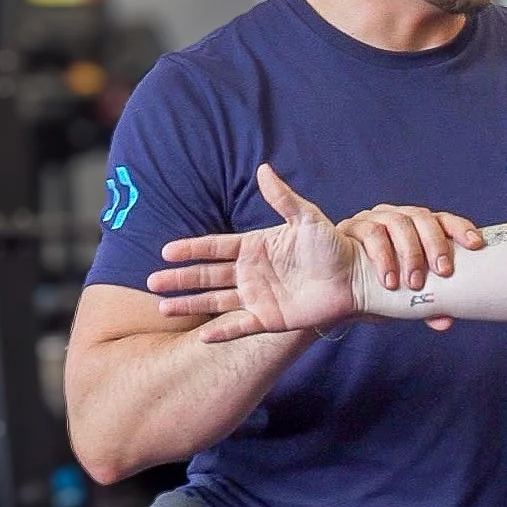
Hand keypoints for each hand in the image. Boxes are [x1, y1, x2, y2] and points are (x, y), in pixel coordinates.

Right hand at [147, 167, 483, 341]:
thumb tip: (262, 169)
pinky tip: (202, 337)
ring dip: (190, 305)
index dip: (191, 249)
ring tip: (163, 308)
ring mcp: (258, 297)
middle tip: (151, 283)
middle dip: (180, 279)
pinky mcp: (270, 319)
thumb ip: (284, 198)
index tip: (166, 251)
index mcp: (255, 247)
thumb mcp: (308, 219)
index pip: (215, 247)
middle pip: (207, 276)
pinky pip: (240, 326)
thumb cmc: (334, 246)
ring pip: (216, 301)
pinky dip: (223, 332)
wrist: (355, 278)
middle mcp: (251, 272)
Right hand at [334, 192, 486, 331]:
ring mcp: (375, 219)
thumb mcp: (408, 298)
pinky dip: (382, 256)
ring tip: (413, 283)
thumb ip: (427, 306)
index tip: (476, 245)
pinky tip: (388, 279)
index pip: (444, 220)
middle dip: (436, 244)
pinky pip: (370, 233)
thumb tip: (445, 321)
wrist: (341, 294)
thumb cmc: (380, 289)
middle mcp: (399, 218)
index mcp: (418, 228)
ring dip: (409, 253)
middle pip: (423, 218)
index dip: (461, 229)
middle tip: (443, 272)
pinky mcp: (353, 226)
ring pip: (398, 222)